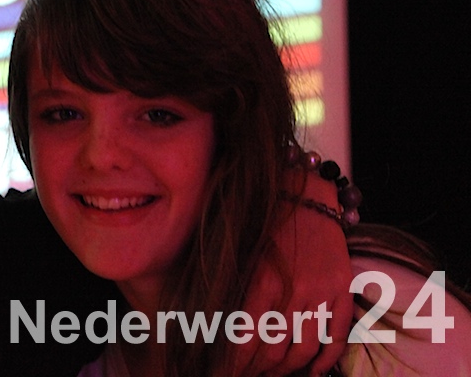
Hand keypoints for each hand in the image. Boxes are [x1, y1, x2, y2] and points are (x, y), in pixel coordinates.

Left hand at [232, 181, 351, 375]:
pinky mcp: (343, 291)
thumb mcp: (237, 253)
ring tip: (271, 373)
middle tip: (244, 374)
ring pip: (305, 350)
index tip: (222, 373)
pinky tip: (312, 372)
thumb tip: (209, 331)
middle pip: (274, 351)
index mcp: (259, 281)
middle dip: (257, 370)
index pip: (243, 342)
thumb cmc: (261, 222)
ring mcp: (322, 292)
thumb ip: (228, 291)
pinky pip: (337, 338)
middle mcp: (292, 290)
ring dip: (287, 370)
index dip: (233, 366)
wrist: (304, 193)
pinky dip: (326, 361)